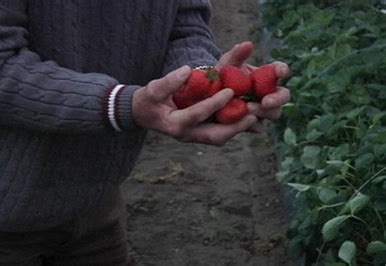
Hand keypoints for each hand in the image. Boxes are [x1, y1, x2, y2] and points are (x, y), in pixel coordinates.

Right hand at [132, 66, 257, 145]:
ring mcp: (193, 137)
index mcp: (174, 124)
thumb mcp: (152, 89)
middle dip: (234, 127)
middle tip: (252, 115)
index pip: (197, 114)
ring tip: (254, 117)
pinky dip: (232, 127)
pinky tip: (245, 117)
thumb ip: (168, 82)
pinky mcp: (198, 134)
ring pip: (218, 138)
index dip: (213, 103)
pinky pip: (218, 134)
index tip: (229, 91)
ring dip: (236, 129)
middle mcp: (186, 134)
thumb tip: (187, 70)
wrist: (142, 114)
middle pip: (214, 136)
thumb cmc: (147, 100)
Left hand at [215, 42, 290, 131]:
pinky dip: (251, 124)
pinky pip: (259, 126)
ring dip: (263, 112)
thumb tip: (248, 44)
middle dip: (277, 99)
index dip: (282, 70)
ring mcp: (263, 109)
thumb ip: (235, 55)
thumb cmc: (221, 78)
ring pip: (274, 113)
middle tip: (265, 101)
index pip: (279, 70)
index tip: (280, 71)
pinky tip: (241, 121)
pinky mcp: (254, 124)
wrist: (208, 98)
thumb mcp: (225, 66)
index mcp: (265, 75)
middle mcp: (269, 92)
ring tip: (248, 109)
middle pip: (283, 96)